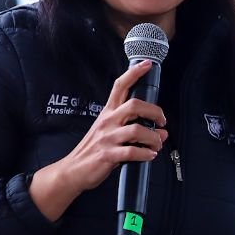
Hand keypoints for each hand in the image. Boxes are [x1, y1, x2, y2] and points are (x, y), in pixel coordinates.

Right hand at [29, 60, 167, 220]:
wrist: (73, 170)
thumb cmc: (92, 150)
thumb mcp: (109, 132)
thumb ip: (134, 129)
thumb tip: (160, 132)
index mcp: (108, 113)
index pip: (120, 86)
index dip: (134, 73)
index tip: (146, 64)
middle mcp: (108, 122)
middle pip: (134, 105)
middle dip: (154, 112)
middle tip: (162, 121)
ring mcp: (107, 138)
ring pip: (137, 130)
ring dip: (153, 138)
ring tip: (157, 145)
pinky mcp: (107, 155)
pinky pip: (132, 152)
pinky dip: (146, 154)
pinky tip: (149, 156)